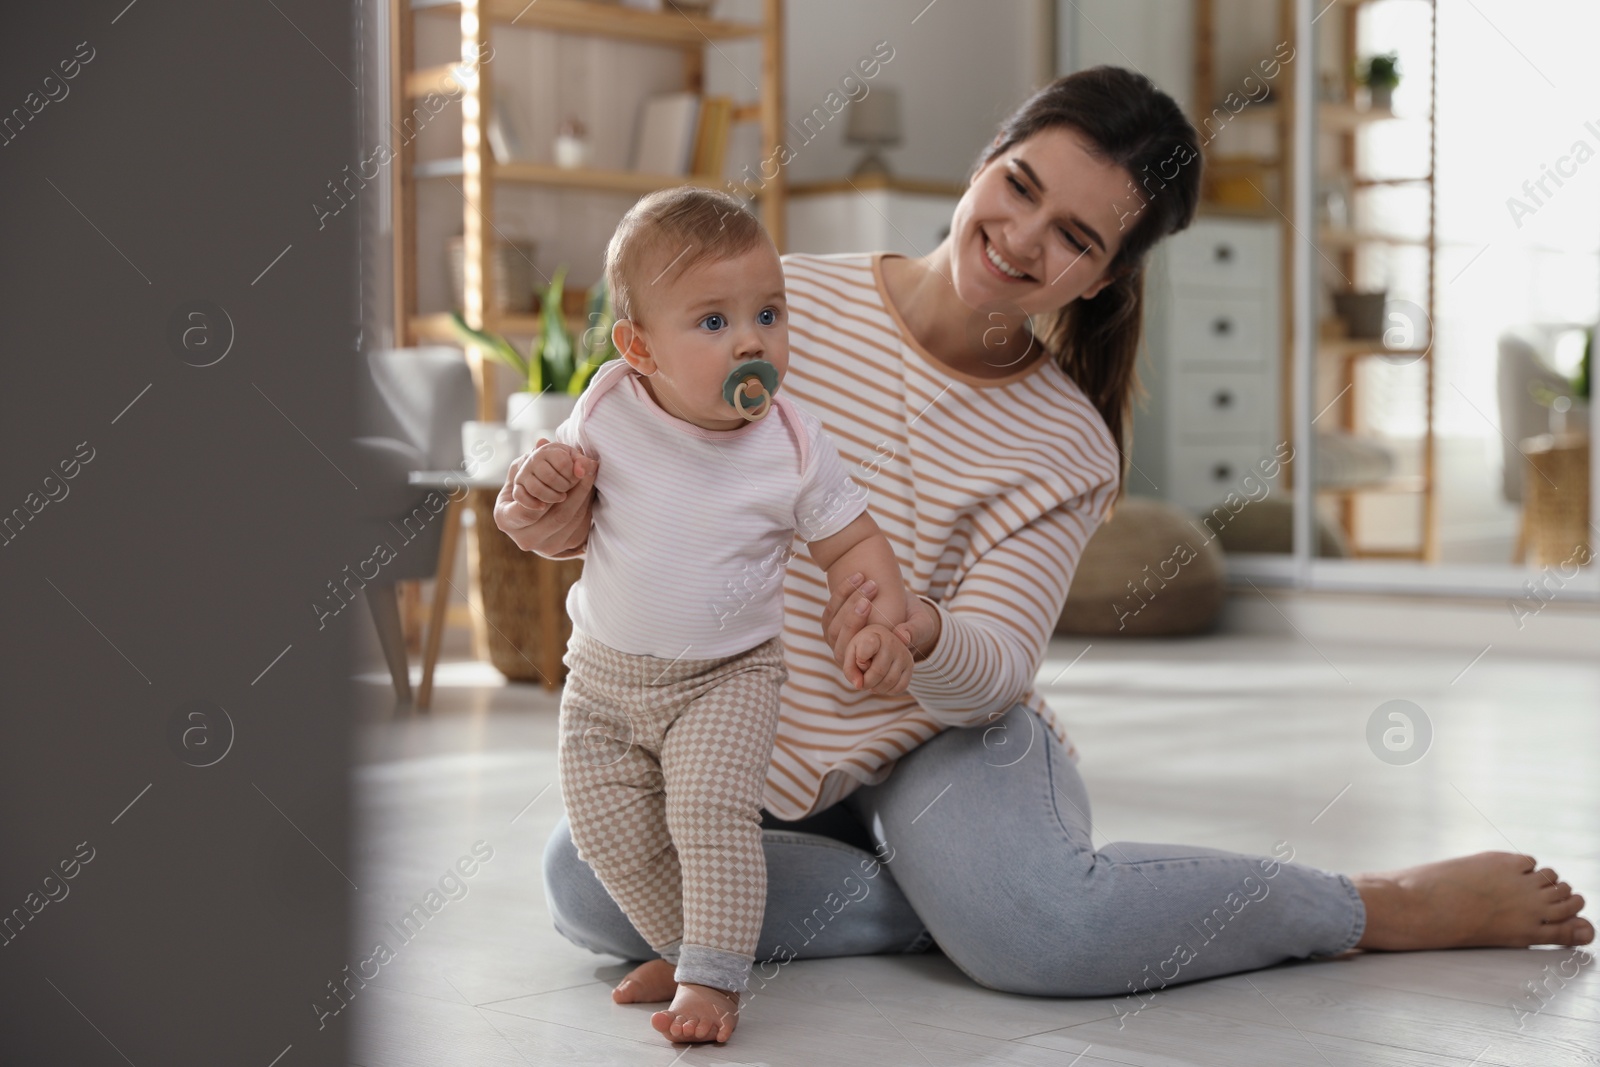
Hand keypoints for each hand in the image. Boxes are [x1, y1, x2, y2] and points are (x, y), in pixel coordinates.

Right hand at [494, 438, 597, 554]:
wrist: (534, 518)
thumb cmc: (524, 487)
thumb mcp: (522, 472)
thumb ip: (531, 458)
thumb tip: (542, 442)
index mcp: (506, 518)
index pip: (526, 508)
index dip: (546, 493)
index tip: (565, 475)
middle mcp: (524, 538)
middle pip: (557, 515)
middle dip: (576, 489)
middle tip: (588, 468)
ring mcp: (544, 547)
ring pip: (571, 521)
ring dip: (585, 496)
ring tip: (592, 475)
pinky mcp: (563, 550)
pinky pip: (580, 528)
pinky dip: (587, 508)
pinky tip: (591, 492)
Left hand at [822, 574, 939, 668]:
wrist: (903, 609)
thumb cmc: (915, 623)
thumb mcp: (922, 626)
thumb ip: (915, 632)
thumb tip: (903, 637)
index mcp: (869, 661)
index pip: (853, 654)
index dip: (856, 628)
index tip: (868, 603)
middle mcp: (850, 654)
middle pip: (839, 635)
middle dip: (852, 611)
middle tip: (871, 588)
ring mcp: (839, 639)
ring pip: (833, 621)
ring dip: (848, 598)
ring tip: (869, 581)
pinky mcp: (835, 623)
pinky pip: (832, 608)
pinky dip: (843, 591)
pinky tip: (859, 576)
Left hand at [842, 623, 913, 694]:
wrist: (879, 643)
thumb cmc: (862, 649)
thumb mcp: (850, 654)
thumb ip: (850, 670)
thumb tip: (859, 685)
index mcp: (874, 635)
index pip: (866, 648)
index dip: (859, 660)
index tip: (858, 659)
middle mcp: (892, 642)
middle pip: (878, 672)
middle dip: (866, 683)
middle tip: (862, 682)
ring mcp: (904, 655)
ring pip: (890, 682)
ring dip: (876, 688)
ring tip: (870, 683)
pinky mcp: (910, 666)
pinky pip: (900, 687)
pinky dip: (888, 691)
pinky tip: (881, 684)